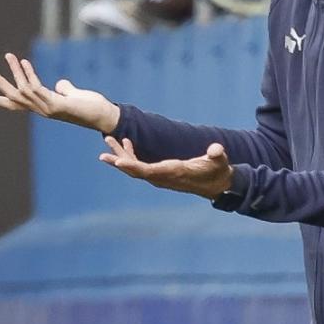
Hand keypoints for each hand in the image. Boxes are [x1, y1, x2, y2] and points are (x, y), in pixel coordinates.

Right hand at [0, 53, 120, 132]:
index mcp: (44, 107)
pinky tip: (25, 62)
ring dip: (15, 72)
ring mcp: (49, 109)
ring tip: (8, 56)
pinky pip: (38, 88)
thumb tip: (60, 84)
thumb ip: (65, 90)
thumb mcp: (74, 95)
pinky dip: (30, 74)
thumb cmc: (92, 107)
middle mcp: (43, 110)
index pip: (17, 105)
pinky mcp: (58, 106)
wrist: (106, 117)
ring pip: (24, 90)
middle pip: (14, 97)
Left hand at [99, 137, 233, 199]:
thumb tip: (215, 150)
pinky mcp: (161, 174)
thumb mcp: (220, 162)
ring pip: (136, 168)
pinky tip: (127, 143)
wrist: (218, 184)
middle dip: (119, 161)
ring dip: (121, 156)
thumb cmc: (218, 170)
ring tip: (108, 140)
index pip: (149, 172)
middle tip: (103, 154)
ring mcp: (161, 177)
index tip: (118, 163)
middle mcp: (164, 177)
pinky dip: (132, 155)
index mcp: (174, 173)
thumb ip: (217, 155)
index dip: (133, 167)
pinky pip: (141, 166)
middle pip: (136, 171)